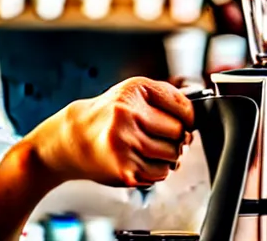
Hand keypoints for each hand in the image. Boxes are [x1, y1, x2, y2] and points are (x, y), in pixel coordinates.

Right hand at [28, 77, 194, 189]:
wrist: (73, 138)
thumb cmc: (107, 116)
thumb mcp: (133, 94)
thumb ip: (165, 100)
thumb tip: (193, 123)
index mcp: (134, 91)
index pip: (183, 108)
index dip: (187, 119)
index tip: (181, 122)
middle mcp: (127, 114)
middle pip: (179, 135)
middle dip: (175, 140)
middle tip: (157, 138)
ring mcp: (125, 143)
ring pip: (172, 157)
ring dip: (166, 157)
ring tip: (145, 149)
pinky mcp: (124, 169)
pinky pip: (159, 174)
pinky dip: (155, 171)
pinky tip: (137, 160)